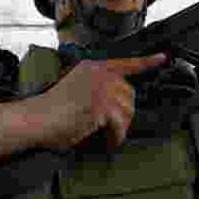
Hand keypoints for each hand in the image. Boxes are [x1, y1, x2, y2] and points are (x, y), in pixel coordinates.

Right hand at [28, 53, 168, 151]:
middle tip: (113, 127)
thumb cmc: (51, 109)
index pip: (125, 62)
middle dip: (124, 113)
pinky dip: (116, 136)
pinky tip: (109, 140)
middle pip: (130, 94)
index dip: (146, 61)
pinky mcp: (100, 105)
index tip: (162, 58)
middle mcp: (99, 73)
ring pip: (127, 110)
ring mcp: (101, 88)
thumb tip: (118, 104)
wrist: (35, 118)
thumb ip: (96, 89)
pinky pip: (120, 125)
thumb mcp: (76, 88)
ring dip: (121, 127)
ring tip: (108, 136)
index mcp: (92, 67)